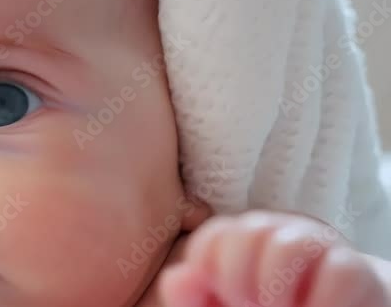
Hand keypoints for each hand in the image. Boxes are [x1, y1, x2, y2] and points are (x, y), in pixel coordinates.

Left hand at [158, 211, 390, 306]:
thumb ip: (194, 297)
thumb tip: (176, 277)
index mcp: (242, 242)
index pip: (214, 236)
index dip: (207, 265)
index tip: (220, 295)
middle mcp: (279, 235)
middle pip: (248, 231)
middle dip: (239, 278)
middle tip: (247, 305)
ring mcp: (319, 249)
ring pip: (289, 245)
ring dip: (277, 288)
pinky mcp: (356, 271)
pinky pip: (339, 272)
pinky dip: (321, 303)